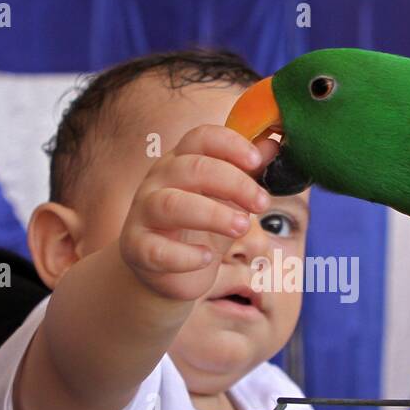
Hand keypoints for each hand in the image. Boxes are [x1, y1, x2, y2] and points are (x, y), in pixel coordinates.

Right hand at [119, 124, 274, 301]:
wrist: (166, 271)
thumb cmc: (199, 229)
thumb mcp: (228, 200)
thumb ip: (247, 174)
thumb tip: (272, 145)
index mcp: (181, 162)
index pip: (201, 138)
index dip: (230, 144)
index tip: (256, 160)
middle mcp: (158, 182)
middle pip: (192, 168)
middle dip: (234, 183)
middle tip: (263, 203)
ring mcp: (144, 214)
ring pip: (172, 204)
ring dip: (213, 214)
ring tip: (242, 227)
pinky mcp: (137, 248)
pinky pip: (157, 249)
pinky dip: (185, 255)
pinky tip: (206, 258)